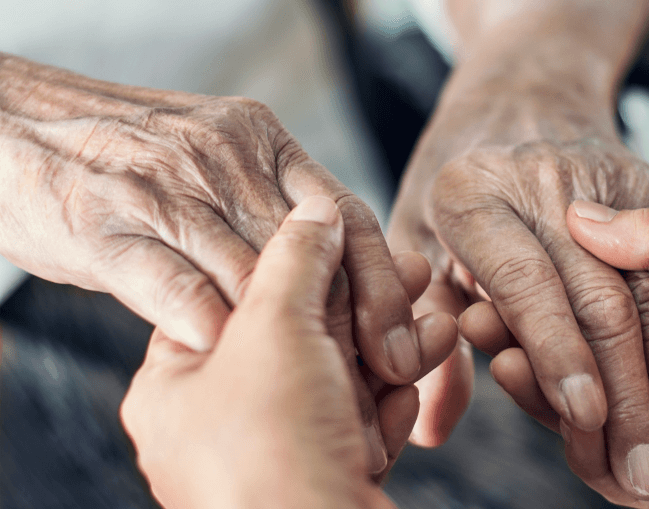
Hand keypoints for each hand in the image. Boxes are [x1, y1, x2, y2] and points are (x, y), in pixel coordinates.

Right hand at [0, 55, 426, 407]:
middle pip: (311, 251)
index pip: (345, 214)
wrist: (15, 126)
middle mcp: (223, 156)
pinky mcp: (105, 225)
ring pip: (249, 271)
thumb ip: (276, 211)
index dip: (382, 282)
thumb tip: (347, 280)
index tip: (405, 342)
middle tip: (377, 374)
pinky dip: (207, 324)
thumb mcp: (218, 163)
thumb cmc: (131, 162)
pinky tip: (231, 357)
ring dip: (286, 338)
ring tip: (316, 387)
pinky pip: (172, 284)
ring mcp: (164, 188)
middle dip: (349, 319)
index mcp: (263, 139)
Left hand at [121, 197, 456, 508]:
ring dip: (391, 350)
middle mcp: (216, 424)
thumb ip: (295, 257)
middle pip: (298, 339)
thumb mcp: (275, 328)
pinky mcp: (321, 480)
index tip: (345, 237)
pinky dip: (392, 401)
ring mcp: (271, 457)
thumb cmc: (272, 452)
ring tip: (436, 325)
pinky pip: (358, 421)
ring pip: (339, 380)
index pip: (236, 298)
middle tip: (408, 272)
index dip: (297, 264)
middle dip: (362, 308)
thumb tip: (314, 207)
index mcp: (174, 386)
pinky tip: (422, 379)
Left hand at [392, 85, 648, 499]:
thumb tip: (430, 428)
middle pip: (597, 297)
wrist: (517, 94)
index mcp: (473, 195)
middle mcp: (542, 180)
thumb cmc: (453, 185)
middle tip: (646, 468)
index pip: (525, 285)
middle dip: (627, 392)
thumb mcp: (413, 243)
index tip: (586, 420)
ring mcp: (605, 177)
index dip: (557, 355)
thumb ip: (423, 331)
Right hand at [490, 201, 648, 507]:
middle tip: (479, 311)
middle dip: (530, 340)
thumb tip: (578, 215)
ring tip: (502, 350)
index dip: (548, 293)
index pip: (597, 310)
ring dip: (540, 389)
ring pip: (589, 419)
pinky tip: (547, 402)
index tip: (497, 270)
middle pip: (584, 367)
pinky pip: (615, 473)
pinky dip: (576, 443)